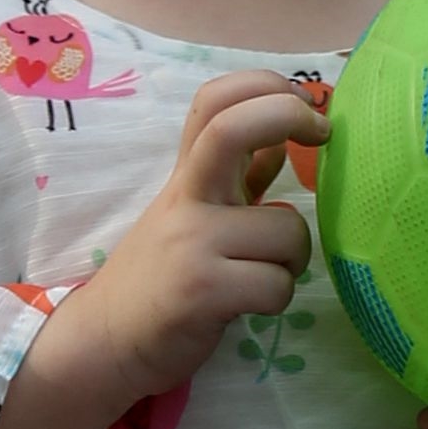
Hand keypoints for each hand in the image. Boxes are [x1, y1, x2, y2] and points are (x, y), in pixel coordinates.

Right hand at [0, 73, 329, 428]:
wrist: (105, 342)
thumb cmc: (159, 278)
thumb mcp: (192, 215)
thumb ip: (236, 179)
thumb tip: (282, 142)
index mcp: (186, 176)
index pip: (214, 100)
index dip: (264, 86)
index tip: (305, 106)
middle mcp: (186, 198)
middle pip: (232, 127)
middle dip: (288, 114)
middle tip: (322, 133)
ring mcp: (191, 243)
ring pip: (287, 230)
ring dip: (293, 258)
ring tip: (264, 276)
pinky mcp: (200, 291)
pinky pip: (276, 285)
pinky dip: (278, 298)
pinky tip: (251, 306)